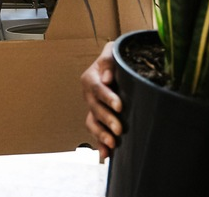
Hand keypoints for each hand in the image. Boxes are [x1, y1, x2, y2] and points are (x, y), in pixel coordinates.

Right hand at [81, 41, 121, 159]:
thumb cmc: (115, 58)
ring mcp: (92, 109)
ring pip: (92, 123)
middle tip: (119, 128)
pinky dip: (99, 145)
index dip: (108, 98)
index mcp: (90, 78)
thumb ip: (109, 60)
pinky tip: (106, 156)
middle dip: (107, 120)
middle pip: (95, 109)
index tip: (119, 106)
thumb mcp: (112, 52)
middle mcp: (88, 95)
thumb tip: (108, 77)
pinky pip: (96, 133)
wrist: (116, 67)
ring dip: (101, 135)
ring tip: (112, 144)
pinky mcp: (98, 119)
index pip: (97, 89)